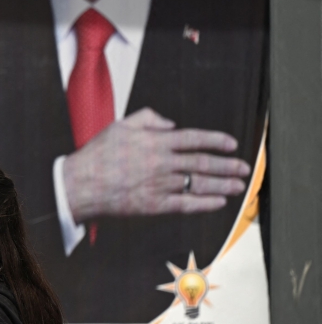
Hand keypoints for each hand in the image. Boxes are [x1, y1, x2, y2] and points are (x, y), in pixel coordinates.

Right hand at [64, 107, 250, 220]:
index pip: (194, 139)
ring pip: (199, 184)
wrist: (81, 184)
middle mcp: (162, 163)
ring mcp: (160, 185)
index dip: (216, 140)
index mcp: (155, 142)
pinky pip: (186, 204)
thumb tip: (170, 124)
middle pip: (203, 163)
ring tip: (238, 185)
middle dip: (227, 165)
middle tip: (243, 167)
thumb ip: (148, 118)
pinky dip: (205, 203)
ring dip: (222, 185)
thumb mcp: (120, 125)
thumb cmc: (98, 154)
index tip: (232, 144)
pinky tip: (219, 202)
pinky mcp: (155, 205)